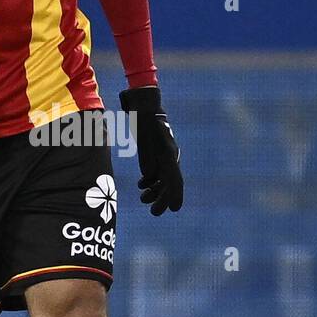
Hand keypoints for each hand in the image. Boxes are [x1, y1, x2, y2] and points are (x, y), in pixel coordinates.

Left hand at [120, 86, 183, 215]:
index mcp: (168, 153)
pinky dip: (150, 180)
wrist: (143, 103)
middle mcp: (168, 155)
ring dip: (155, 191)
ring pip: (162, 178)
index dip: (175, 195)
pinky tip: (142, 185)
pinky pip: (155, 171)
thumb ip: (146, 156)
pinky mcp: (155, 152)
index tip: (174, 209)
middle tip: (154, 212)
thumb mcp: (143, 136)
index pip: (174, 179)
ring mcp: (162, 154)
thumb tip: (148, 177)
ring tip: (143, 199)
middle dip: (163, 198)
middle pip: (169, 182)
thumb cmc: (143, 117)